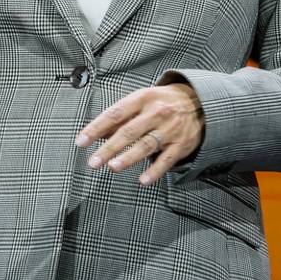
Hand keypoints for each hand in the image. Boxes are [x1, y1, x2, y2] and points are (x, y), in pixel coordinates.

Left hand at [75, 83, 205, 185]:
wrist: (199, 101)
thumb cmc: (162, 101)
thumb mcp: (141, 100)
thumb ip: (120, 117)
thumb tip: (97, 133)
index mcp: (142, 99)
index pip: (114, 114)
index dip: (96, 128)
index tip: (81, 142)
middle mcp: (156, 113)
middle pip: (128, 132)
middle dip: (109, 148)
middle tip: (93, 162)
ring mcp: (170, 129)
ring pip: (146, 145)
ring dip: (129, 158)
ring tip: (113, 167)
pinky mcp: (182, 145)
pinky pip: (167, 160)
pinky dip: (155, 171)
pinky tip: (143, 181)